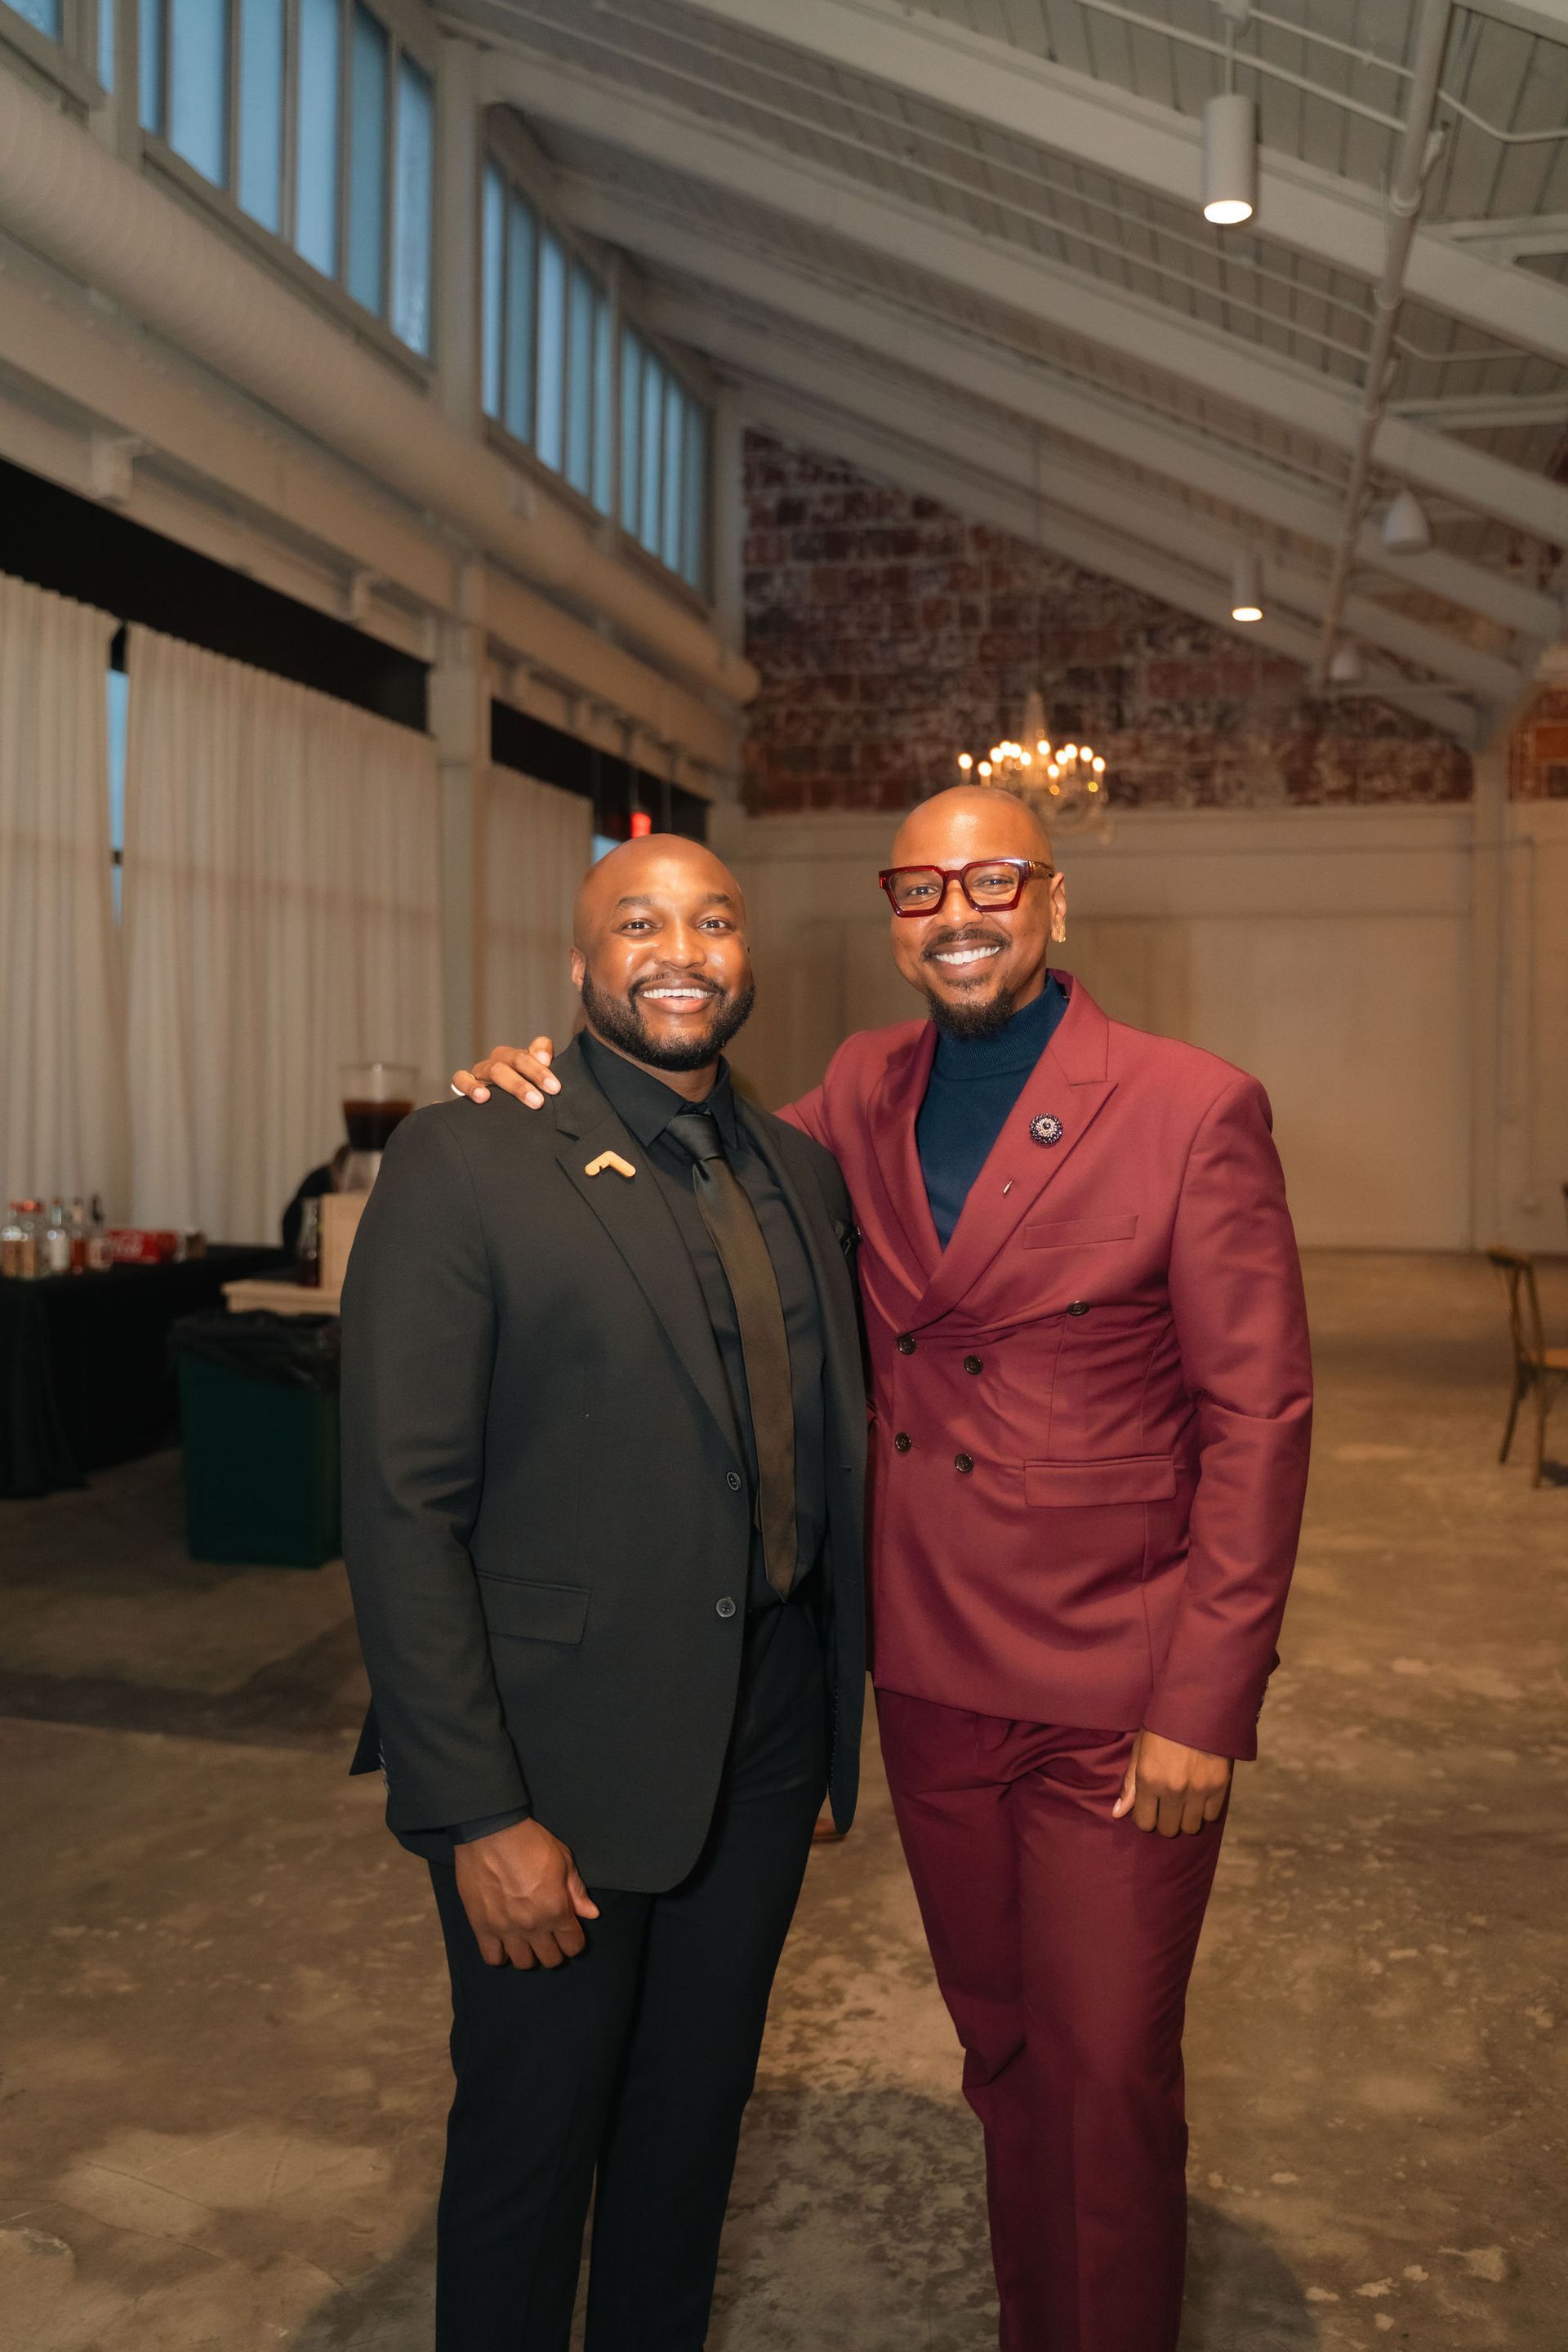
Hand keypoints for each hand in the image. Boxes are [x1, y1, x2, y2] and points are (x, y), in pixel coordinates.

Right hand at [450, 1038, 560, 1109]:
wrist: (493, 1118)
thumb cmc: (519, 1100)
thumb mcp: (536, 1089)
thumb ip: (545, 1072)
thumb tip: (545, 1058)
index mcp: (522, 1058)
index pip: (536, 1048)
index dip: (545, 1059)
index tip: (555, 1085)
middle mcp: (501, 1060)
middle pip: (517, 1058)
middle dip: (534, 1075)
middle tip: (543, 1099)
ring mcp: (482, 1070)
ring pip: (495, 1068)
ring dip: (514, 1084)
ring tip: (528, 1101)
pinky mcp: (464, 1083)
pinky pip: (461, 1079)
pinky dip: (470, 1086)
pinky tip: (482, 1097)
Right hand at [453, 1817, 598, 1967]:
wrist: (490, 1831)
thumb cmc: (530, 1842)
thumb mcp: (563, 1860)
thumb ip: (576, 1891)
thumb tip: (591, 1914)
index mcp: (556, 1910)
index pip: (573, 1946)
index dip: (574, 1940)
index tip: (569, 1930)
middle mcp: (533, 1926)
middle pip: (550, 1959)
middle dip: (554, 1948)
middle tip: (549, 1934)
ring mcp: (505, 1930)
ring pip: (523, 1963)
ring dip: (529, 1953)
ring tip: (526, 1938)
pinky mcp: (481, 1927)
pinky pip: (493, 1958)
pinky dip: (500, 1954)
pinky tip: (504, 1941)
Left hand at [1112, 1729, 1231, 1837]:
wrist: (1197, 1706)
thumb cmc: (1163, 1726)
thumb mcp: (1140, 1750)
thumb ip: (1130, 1784)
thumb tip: (1118, 1813)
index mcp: (1149, 1780)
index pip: (1145, 1823)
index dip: (1146, 1818)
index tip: (1149, 1809)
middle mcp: (1173, 1789)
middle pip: (1168, 1830)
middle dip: (1165, 1821)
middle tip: (1167, 1806)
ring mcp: (1198, 1790)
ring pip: (1191, 1827)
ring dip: (1186, 1818)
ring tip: (1184, 1802)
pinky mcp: (1219, 1786)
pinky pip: (1211, 1817)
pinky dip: (1205, 1810)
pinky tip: (1200, 1795)